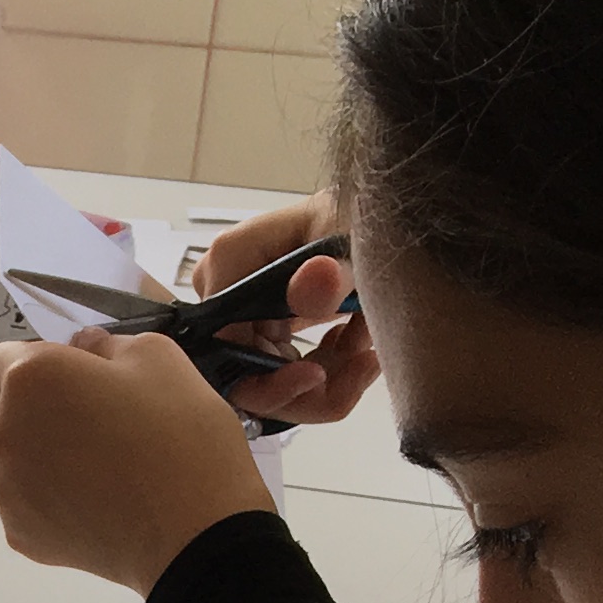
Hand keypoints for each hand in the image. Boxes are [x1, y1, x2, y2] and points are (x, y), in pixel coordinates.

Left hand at [0, 327, 278, 589]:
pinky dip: (42, 497)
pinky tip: (87, 499)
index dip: (34, 362)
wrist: (194, 533)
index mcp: (30, 378)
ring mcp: (5, 488)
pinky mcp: (19, 533)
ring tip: (82, 462)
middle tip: (79, 418)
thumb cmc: (180, 436)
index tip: (69, 377)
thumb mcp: (157, 359)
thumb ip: (106, 344)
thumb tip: (84, 346)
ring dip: (27, 451)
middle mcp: (3, 430)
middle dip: (24, 405)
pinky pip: (19, 503)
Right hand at [196, 194, 376, 425]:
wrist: (378, 216)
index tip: (318, 377)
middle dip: (309, 385)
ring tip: (369, 348)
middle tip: (362, 366)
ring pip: (270, 378)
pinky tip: (356, 340)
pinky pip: (285, 368)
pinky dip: (328, 367)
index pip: (224, 347)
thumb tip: (312, 284)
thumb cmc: (359, 217)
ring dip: (328, 376)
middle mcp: (226, 287)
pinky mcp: (264, 323)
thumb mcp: (356, 240)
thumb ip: (337, 271)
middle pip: (246, 371)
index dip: (267, 378)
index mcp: (231, 259)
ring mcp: (242, 309)